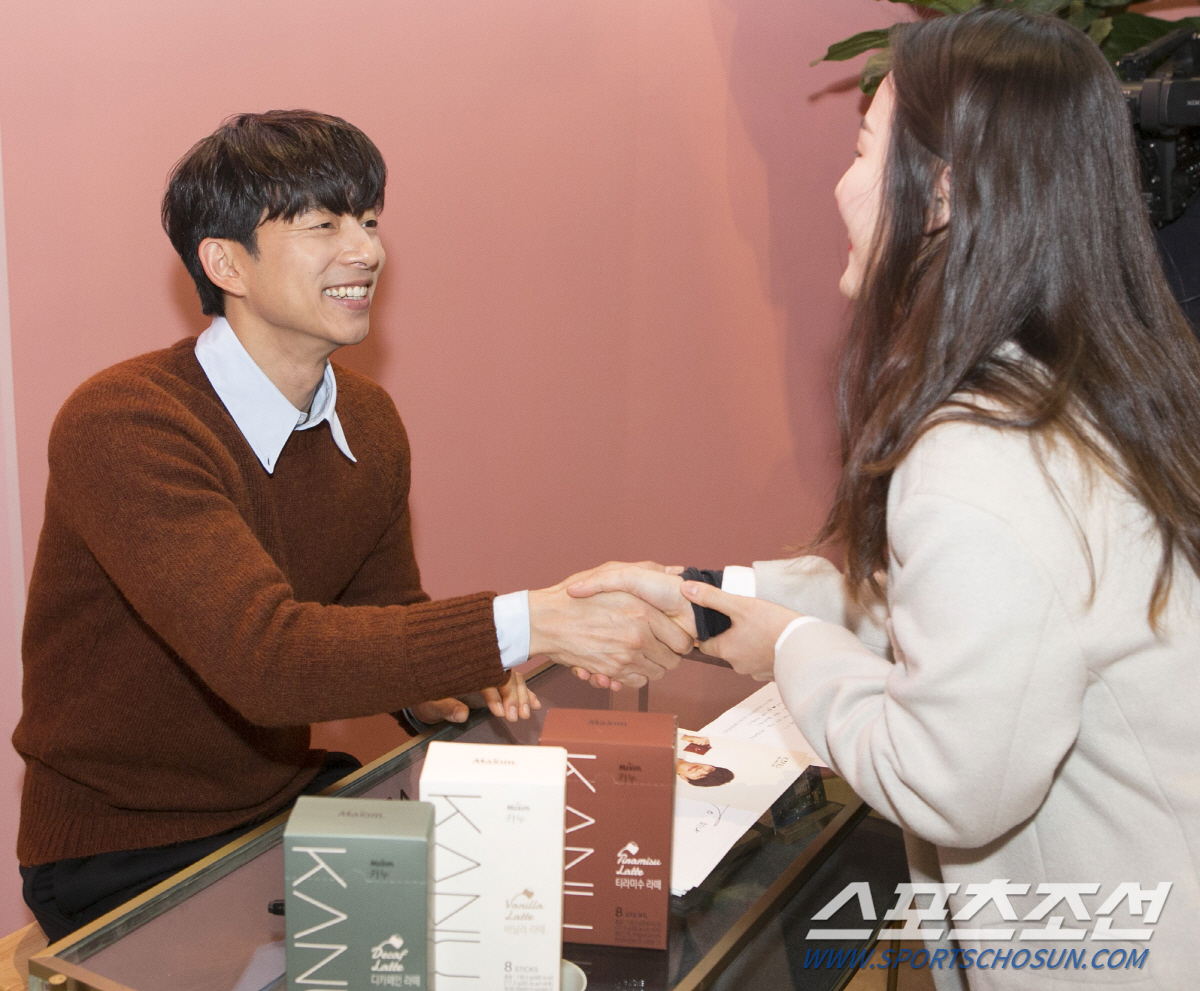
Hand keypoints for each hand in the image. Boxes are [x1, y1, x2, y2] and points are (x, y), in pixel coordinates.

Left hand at [411, 671, 539, 724]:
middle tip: (517, 716)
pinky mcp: (493, 680)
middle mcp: (479, 666)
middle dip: (514, 695)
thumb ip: (444, 707)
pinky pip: (513, 682)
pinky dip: (525, 692)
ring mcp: (487, 672)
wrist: (421, 690)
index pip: (486, 676)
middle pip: (504, 675)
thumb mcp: (428, 702)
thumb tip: (462, 714)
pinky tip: (534, 703)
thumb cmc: (424, 696)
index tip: (500, 712)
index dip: (495, 693)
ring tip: (526, 713)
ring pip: (512, 677)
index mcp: (464, 667)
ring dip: (522, 695)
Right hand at [529, 563, 693, 689]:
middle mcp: (638, 638)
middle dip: (667, 655)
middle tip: (658, 646)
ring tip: (640, 653)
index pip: (681, 640)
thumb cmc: (577, 596)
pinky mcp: (610, 672)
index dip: (679, 640)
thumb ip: (647, 571)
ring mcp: (624, 658)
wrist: (546, 620)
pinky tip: (625, 662)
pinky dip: (633, 676)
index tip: (672, 637)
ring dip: (651, 666)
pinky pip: (636, 682)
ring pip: (655, 673)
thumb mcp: (613, 576)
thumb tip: (676, 570)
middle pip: (672, 661)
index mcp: (643, 614)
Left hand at [679, 580, 801, 679]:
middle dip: (729, 635)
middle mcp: (737, 665)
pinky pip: (761, 661)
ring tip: (758, 626)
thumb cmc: (773, 625)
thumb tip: (686, 588)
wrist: (807, 647)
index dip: (706, 631)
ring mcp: (756, 672)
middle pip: (725, 649)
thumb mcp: (740, 605)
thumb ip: (712, 597)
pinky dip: (763, 651)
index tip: (712, 619)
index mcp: (726, 650)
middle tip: (739, 617)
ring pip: (744, 655)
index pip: (704, 644)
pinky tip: (772, 638)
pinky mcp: (772, 674)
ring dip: (748, 643)